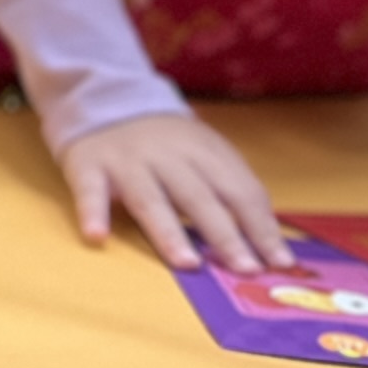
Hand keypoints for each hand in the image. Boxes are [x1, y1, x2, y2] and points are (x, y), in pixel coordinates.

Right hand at [55, 107, 292, 269]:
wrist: (105, 98)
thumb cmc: (166, 143)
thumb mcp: (205, 155)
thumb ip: (232, 191)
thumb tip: (271, 244)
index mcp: (204, 152)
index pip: (239, 191)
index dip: (261, 227)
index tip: (280, 262)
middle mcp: (168, 156)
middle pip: (199, 197)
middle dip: (225, 234)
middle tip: (245, 268)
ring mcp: (127, 162)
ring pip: (150, 198)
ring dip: (169, 232)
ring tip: (188, 264)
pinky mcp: (88, 165)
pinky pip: (90, 192)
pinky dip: (92, 213)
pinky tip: (96, 236)